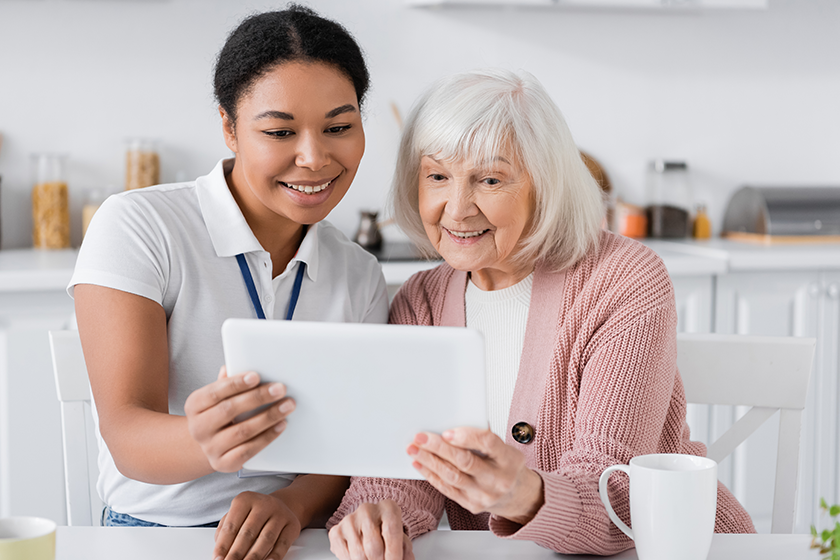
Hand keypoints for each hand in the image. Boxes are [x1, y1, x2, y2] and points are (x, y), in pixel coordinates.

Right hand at [185, 366, 295, 471]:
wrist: (208, 445)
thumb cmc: (219, 413)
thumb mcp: (218, 396)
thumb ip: (228, 381)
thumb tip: (237, 363)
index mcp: (194, 405)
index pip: (214, 392)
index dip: (235, 384)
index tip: (256, 376)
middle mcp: (198, 428)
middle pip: (229, 410)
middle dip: (258, 397)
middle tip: (280, 388)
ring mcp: (210, 448)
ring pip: (242, 431)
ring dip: (268, 417)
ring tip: (287, 405)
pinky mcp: (223, 464)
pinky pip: (248, 451)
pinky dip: (267, 437)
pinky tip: (281, 425)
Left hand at [213, 491, 300, 559]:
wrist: (282, 505)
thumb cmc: (254, 514)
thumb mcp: (237, 515)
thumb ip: (225, 530)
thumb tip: (220, 551)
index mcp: (245, 499)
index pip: (231, 526)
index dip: (223, 545)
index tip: (217, 559)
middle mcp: (264, 504)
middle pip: (248, 533)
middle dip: (236, 554)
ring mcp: (280, 514)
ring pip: (266, 539)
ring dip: (253, 557)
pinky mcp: (292, 525)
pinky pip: (283, 544)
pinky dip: (274, 556)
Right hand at [328, 501, 414, 559]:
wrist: (368, 527)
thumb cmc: (386, 533)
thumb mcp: (401, 539)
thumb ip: (405, 549)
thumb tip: (407, 559)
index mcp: (387, 508)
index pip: (391, 531)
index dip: (394, 553)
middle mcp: (367, 510)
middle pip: (373, 547)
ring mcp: (349, 519)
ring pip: (359, 554)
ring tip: (372, 558)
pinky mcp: (336, 531)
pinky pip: (345, 556)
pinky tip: (360, 555)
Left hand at [407, 427, 543, 524]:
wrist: (516, 495)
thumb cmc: (505, 464)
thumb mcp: (504, 447)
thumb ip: (481, 437)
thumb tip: (450, 422)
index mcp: (509, 459)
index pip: (488, 444)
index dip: (467, 436)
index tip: (447, 431)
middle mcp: (498, 479)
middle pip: (464, 461)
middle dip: (439, 448)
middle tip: (421, 437)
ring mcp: (485, 495)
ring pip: (452, 476)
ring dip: (429, 461)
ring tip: (414, 449)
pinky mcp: (472, 505)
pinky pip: (447, 489)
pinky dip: (431, 475)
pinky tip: (420, 464)